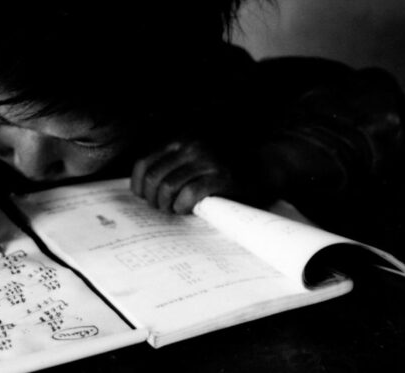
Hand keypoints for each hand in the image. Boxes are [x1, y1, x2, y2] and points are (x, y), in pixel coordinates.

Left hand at [131, 139, 245, 213]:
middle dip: (152, 199)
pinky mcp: (222, 176)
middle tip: (162, 209)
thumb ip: (173, 166)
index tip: (143, 198)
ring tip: (175, 210)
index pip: (143, 163)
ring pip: (168, 186)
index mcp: (180, 142)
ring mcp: (206, 160)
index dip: (138, 185)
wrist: (266, 166)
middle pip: (153, 178)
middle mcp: (191, 147)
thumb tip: (144, 188)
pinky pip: (190, 194)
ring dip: (167, 204)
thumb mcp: (195, 159)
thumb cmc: (226, 168)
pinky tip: (188, 210)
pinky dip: (183, 206)